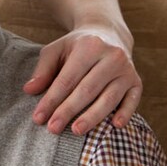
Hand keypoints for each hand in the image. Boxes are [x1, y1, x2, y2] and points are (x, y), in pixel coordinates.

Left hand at [25, 26, 140, 134]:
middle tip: (53, 129)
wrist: (108, 34)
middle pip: (87, 90)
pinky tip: (115, 126)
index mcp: (89, 47)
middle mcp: (111, 57)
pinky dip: (125, 113)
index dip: (52, 99)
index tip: (38, 118)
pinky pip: (133, 100)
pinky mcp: (137, 81)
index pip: (67, 79)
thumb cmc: (76, 46)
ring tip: (76, 130)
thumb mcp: (56, 50)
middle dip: (68, 111)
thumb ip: (43, 70)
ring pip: (109, 98)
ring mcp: (127, 69)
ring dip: (93, 117)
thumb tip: (29, 90)